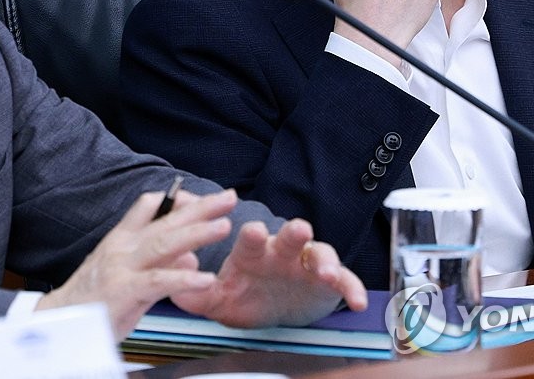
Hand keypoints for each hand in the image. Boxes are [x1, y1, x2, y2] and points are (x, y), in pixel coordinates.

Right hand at [35, 188, 236, 338]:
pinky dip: (183, 280)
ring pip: (164, 244)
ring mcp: (122, 267)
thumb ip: (160, 266)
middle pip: (166, 221)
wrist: (57, 322)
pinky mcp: (123, 292)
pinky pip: (158, 283)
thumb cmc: (93, 299)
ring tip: (224, 226)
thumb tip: (191, 260)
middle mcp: (122, 247)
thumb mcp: (128, 276)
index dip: (179, 199)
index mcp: (122, 238)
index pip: (150, 205)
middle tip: (229, 197)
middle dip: (201, 208)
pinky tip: (205, 278)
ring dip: (197, 233)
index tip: (203, 200)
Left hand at [171, 217, 366, 328]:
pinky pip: (344, 282)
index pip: (249, 240)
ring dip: (325, 259)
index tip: (251, 230)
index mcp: (252, 253)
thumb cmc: (245, 294)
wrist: (274, 305)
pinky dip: (352, 289)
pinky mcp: (329, 281)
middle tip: (299, 228)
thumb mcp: (218, 299)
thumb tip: (175, 284)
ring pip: (319, 254)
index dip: (250, 235)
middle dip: (293, 233)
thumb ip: (195, 295)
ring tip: (326, 271)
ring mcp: (307, 264)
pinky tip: (359, 301)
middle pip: (289, 237)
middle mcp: (281, 252)